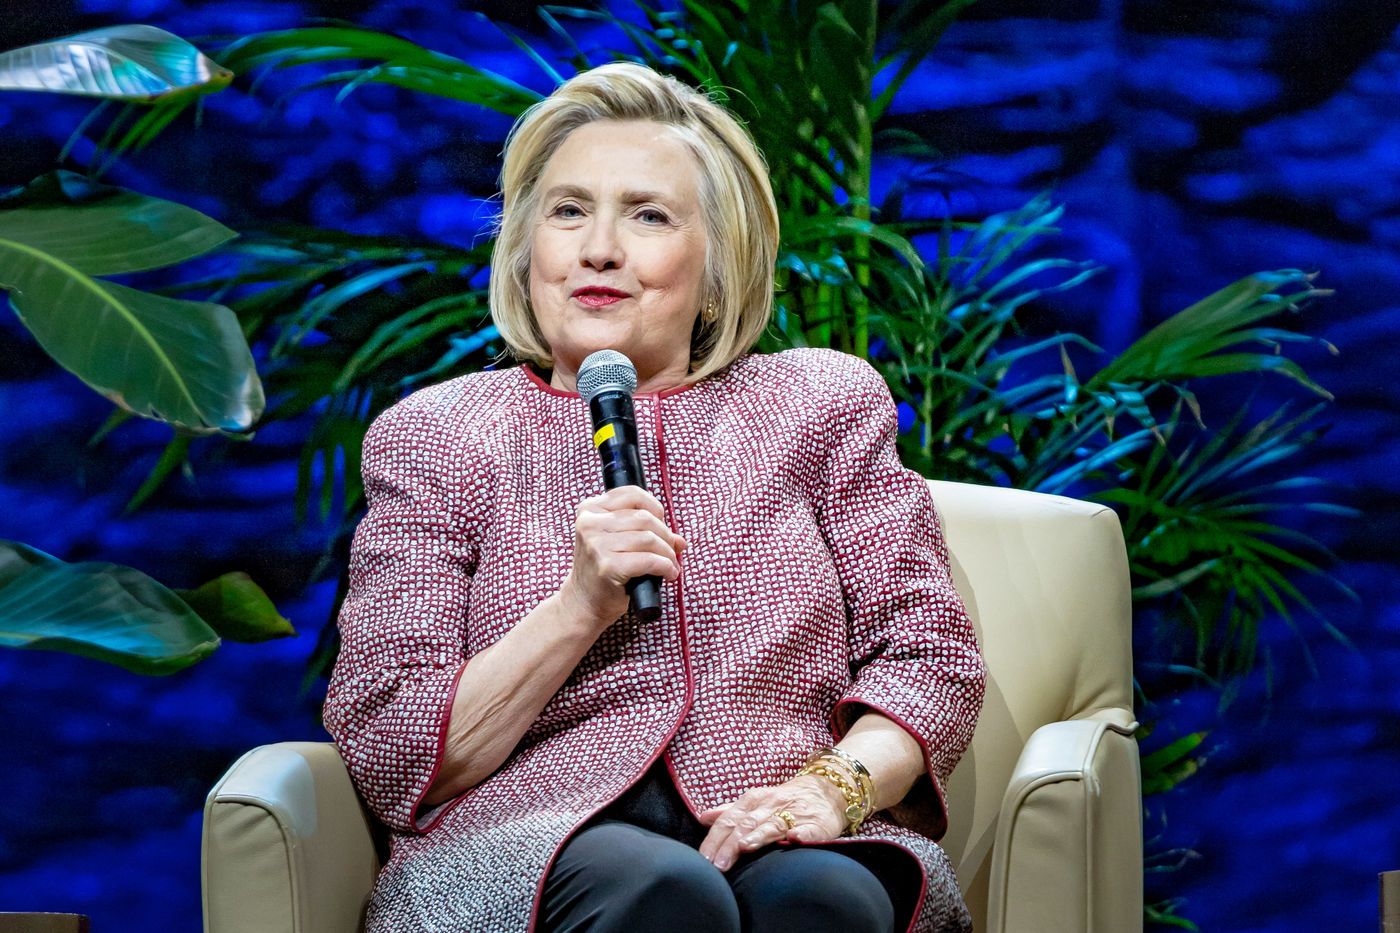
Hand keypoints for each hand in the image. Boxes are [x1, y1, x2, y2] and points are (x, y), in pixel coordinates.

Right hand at [558, 485, 685, 627]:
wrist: (583, 602)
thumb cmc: (603, 570)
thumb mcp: (617, 542)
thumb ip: (644, 532)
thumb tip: (680, 540)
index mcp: (590, 509)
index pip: (633, 494)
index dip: (655, 508)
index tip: (661, 526)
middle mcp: (590, 524)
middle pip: (644, 518)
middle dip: (665, 535)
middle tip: (670, 551)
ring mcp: (596, 545)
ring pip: (649, 538)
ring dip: (667, 553)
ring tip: (670, 565)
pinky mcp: (607, 566)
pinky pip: (649, 560)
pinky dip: (665, 566)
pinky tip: (668, 574)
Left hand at [697, 774, 847, 870]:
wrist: (826, 791)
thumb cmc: (784, 801)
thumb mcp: (755, 803)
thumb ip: (730, 812)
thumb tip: (703, 818)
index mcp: (753, 801)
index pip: (729, 820)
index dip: (715, 839)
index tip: (703, 859)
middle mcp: (771, 805)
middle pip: (747, 824)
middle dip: (731, 844)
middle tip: (718, 865)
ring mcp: (794, 814)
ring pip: (773, 825)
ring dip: (759, 836)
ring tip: (744, 847)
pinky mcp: (817, 824)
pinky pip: (808, 829)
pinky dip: (801, 834)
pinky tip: (795, 840)